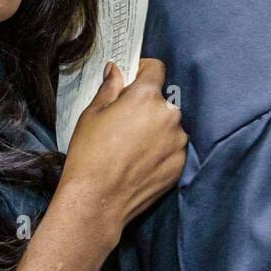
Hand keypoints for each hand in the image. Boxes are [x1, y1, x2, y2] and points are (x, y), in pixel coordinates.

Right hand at [60, 58, 186, 248]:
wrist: (97, 201)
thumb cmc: (89, 154)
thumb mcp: (92, 114)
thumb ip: (110, 88)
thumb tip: (116, 69)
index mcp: (147, 97)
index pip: (156, 69)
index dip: (143, 70)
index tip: (132, 80)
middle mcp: (169, 115)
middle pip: (162, 100)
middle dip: (147, 105)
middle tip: (125, 122)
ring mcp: (178, 141)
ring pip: (169, 125)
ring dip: (156, 128)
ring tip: (132, 147)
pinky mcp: (180, 164)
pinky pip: (173, 148)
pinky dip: (161, 150)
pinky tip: (140, 162)